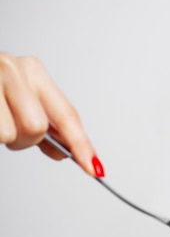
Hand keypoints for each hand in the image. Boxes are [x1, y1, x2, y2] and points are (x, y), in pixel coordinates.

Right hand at [0, 52, 102, 176]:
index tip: (94, 168)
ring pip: (10, 134)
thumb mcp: (18, 100)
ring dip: (2, 138)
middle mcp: (11, 69)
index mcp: (31, 71)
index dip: (81, 145)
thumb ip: (44, 124)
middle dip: (25, 140)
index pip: (67, 115)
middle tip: (9, 130)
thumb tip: (64, 151)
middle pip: (37, 128)